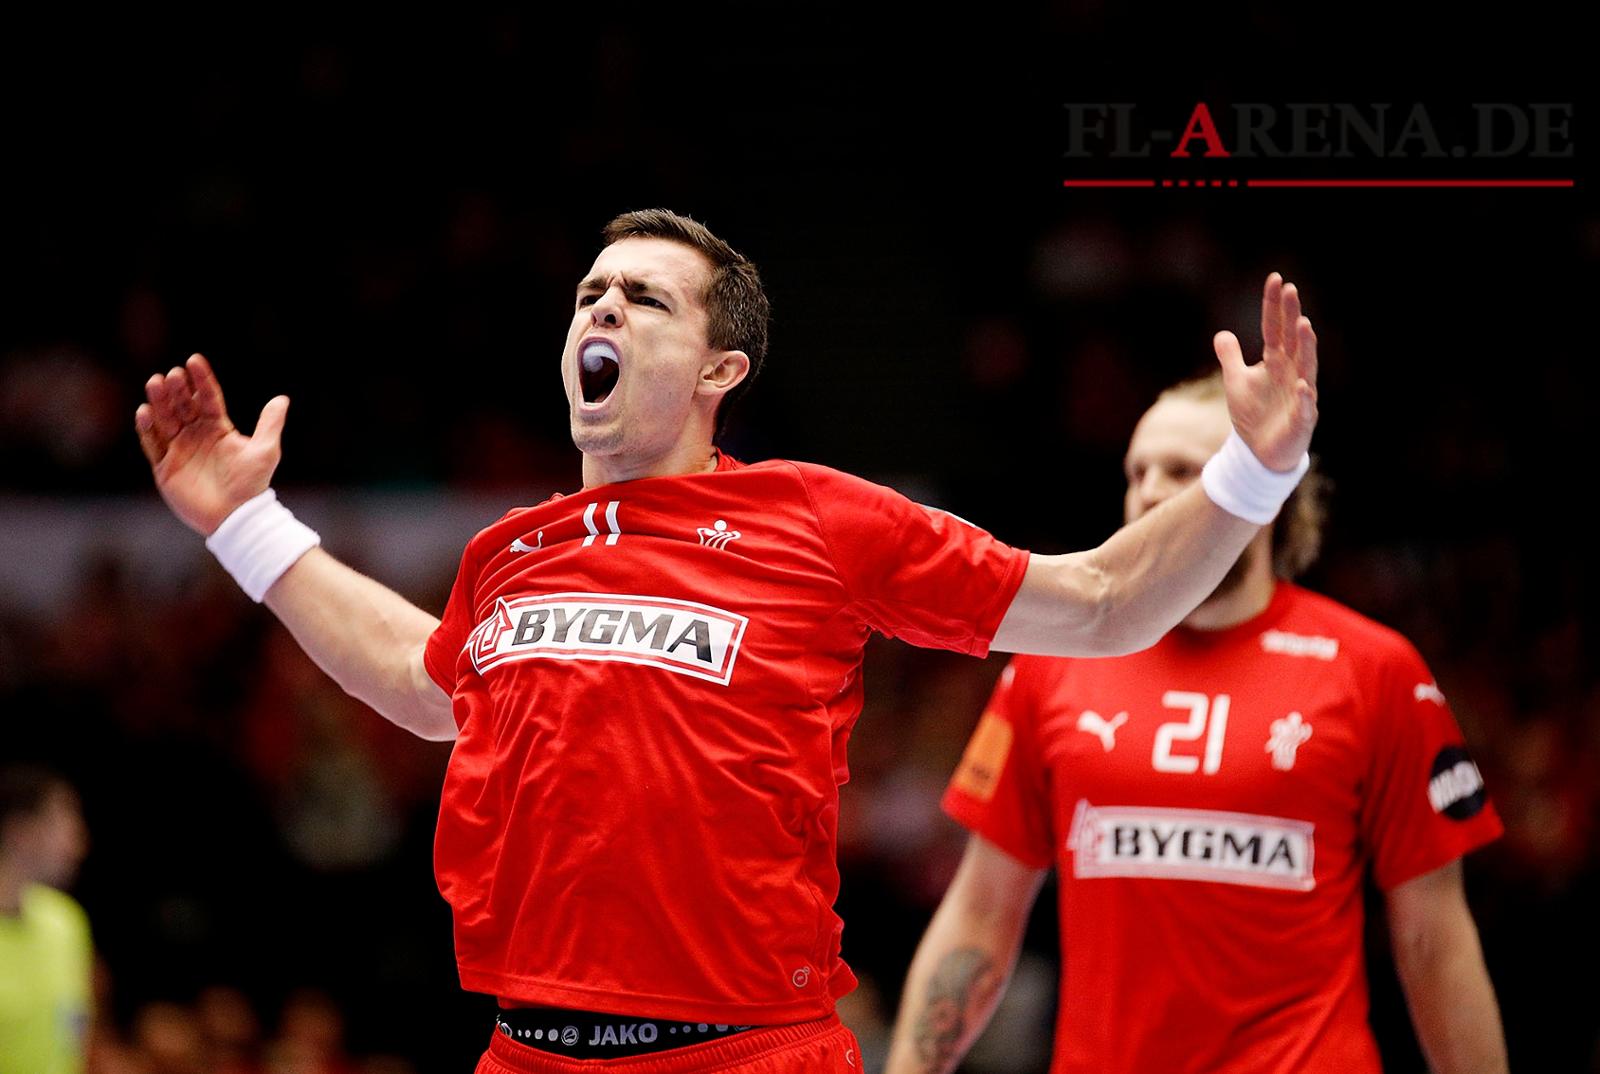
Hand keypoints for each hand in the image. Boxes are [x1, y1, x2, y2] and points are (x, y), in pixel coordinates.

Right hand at [134, 354, 288, 535]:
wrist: (237, 517)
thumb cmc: (253, 484)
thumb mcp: (265, 451)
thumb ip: (270, 424)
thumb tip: (282, 398)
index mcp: (217, 428)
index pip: (206, 398)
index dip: (201, 380)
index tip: (194, 360)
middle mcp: (195, 435)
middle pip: (182, 405)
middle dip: (176, 389)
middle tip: (172, 374)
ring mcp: (179, 450)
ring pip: (164, 420)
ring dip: (159, 401)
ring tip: (155, 383)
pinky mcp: (164, 467)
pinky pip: (152, 444)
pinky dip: (147, 428)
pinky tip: (145, 412)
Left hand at [1213, 272, 1318, 471]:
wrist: (1259, 453)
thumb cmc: (1253, 414)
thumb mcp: (1236, 382)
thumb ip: (1231, 357)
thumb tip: (1221, 333)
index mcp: (1276, 361)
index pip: (1275, 328)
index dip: (1273, 306)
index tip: (1275, 279)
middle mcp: (1292, 372)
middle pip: (1293, 340)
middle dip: (1292, 315)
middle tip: (1291, 290)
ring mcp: (1299, 395)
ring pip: (1306, 367)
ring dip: (1306, 346)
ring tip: (1304, 324)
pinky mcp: (1301, 420)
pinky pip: (1305, 408)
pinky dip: (1305, 397)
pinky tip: (1303, 385)